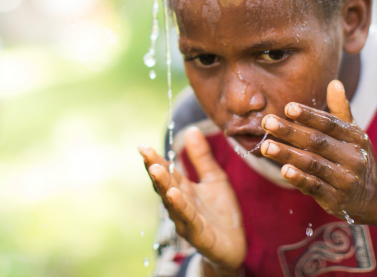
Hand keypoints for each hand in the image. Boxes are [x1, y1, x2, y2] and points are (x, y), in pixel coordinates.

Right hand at [139, 127, 244, 276]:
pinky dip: (180, 206)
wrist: (233, 246)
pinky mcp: (198, 234)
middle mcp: (180, 204)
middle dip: (154, 168)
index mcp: (183, 189)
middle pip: (164, 184)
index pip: (167, 171)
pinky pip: (188, 218)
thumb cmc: (220, 212)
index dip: (155, 159)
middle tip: (145, 152)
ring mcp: (186, 219)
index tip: (143, 146)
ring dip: (163, 185)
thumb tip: (191, 129)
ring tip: (156, 169)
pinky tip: (174, 194)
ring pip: (171, 200)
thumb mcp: (214, 178)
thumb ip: (202, 157)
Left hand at [260, 80, 376, 245]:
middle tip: (267, 122)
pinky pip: (315, 186)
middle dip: (290, 131)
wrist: (376, 198)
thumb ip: (341, 110)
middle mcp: (353, 157)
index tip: (288, 107)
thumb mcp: (354, 134)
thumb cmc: (355, 157)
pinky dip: (299, 178)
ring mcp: (345, 179)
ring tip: (266, 146)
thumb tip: (334, 82)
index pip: (330, 123)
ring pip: (312, 163)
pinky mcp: (336, 199)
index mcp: (355, 137)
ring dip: (287, 154)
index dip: (309, 115)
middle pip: (317, 141)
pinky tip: (284, 170)